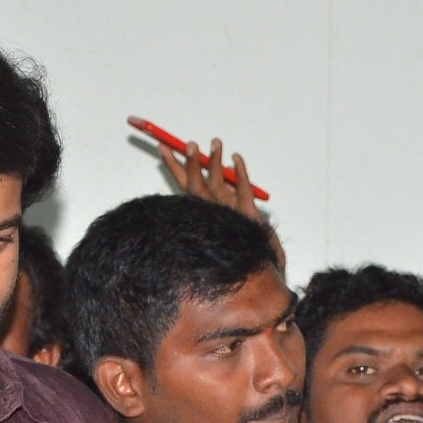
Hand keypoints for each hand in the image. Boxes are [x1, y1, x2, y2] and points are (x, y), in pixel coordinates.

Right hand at [158, 137, 284, 271]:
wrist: (259, 279)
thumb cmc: (241, 253)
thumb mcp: (225, 225)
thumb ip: (220, 203)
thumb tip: (217, 176)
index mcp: (203, 215)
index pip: (185, 187)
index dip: (174, 167)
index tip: (163, 149)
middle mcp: (213, 214)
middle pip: (196, 185)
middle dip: (191, 163)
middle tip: (189, 144)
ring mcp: (231, 214)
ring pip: (219, 184)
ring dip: (215, 162)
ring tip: (215, 143)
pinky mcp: (249, 217)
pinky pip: (244, 190)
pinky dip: (241, 173)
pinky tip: (237, 158)